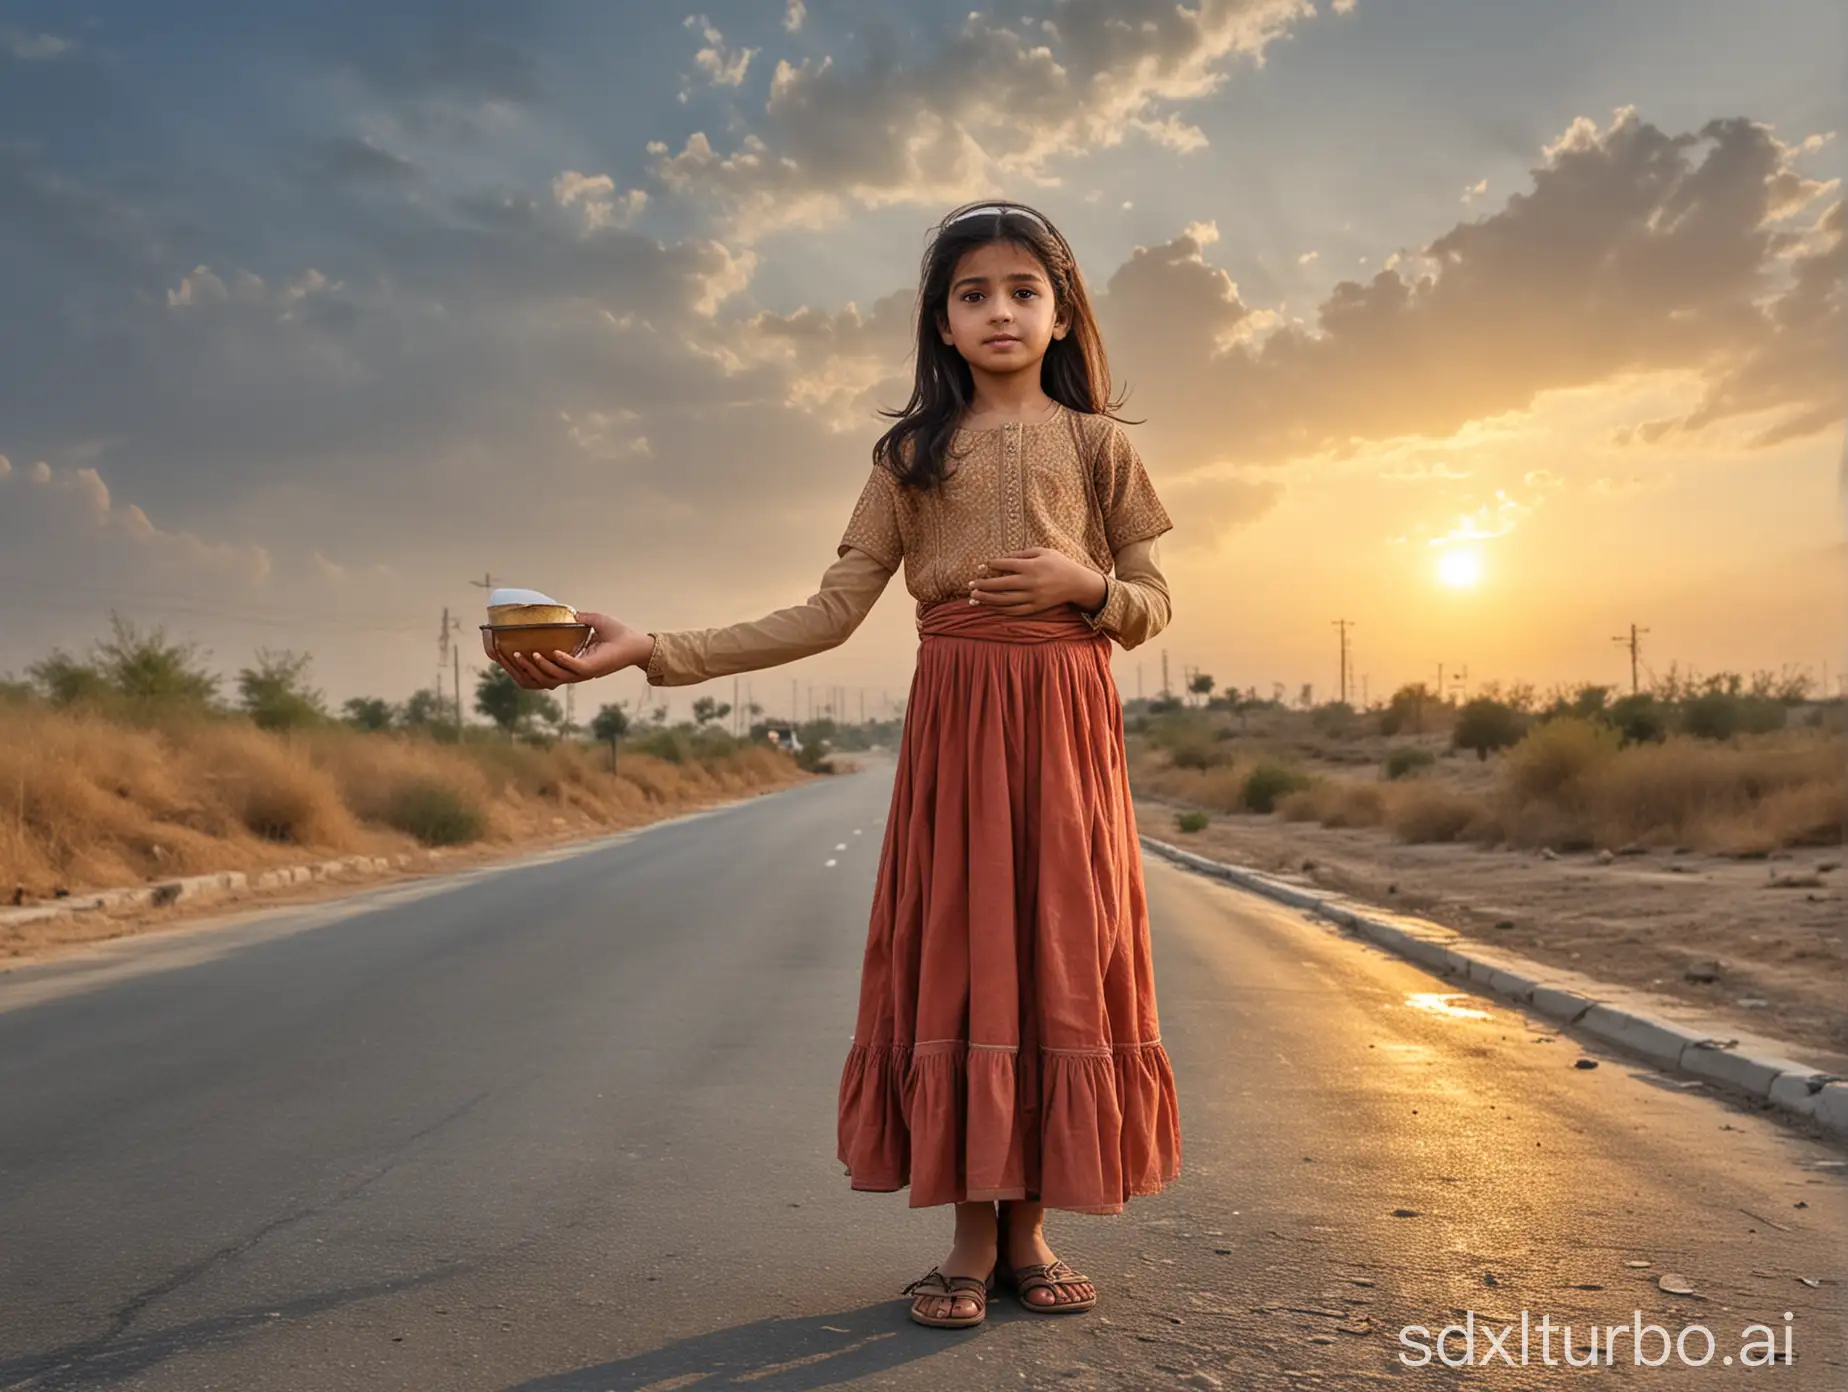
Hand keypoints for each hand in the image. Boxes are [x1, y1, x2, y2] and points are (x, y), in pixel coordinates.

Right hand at [483, 610, 653, 689]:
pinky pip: (573, 667)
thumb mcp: (594, 621)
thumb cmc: (618, 634)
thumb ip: (579, 618)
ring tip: (526, 654)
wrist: (637, 643)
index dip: (526, 667)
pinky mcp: (592, 668)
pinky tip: (551, 652)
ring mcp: (583, 671)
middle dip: (525, 668)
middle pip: (543, 676)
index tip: (510, 657)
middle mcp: (575, 670)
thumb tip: (567, 610)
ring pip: (555, 674)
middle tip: (510, 657)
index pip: (544, 669)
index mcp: (571, 663)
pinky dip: (561, 661)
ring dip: (538, 665)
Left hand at [967, 548, 1103, 614]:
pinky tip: (990, 606)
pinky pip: (1014, 611)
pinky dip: (1000, 609)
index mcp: (1031, 566)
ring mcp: (1032, 597)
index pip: (1005, 565)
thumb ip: (1021, 554)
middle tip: (969, 586)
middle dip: (983, 586)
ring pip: (1005, 600)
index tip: (981, 566)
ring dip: (987, 600)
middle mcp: (1030, 583)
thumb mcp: (1042, 551)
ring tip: (973, 598)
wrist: (1076, 583)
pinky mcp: (1035, 608)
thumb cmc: (1058, 563)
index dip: (991, 565)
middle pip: (1001, 585)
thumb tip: (1001, 559)